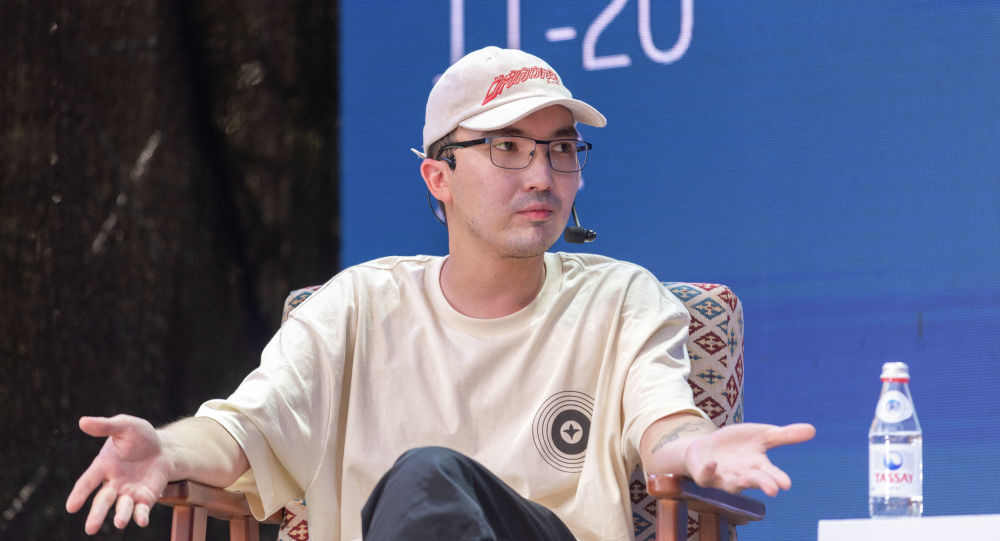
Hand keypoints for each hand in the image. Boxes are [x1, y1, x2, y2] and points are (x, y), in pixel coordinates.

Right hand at [66, 415, 172, 534]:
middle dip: (96, 514)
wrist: (164, 448)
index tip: (71, 507)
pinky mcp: (145, 498)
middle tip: (90, 529)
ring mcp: (129, 492)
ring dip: (120, 516)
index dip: (79, 494)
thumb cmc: (140, 436)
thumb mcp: (125, 426)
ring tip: (119, 522)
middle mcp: (113, 483)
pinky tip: (142, 521)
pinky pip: (141, 509)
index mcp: (103, 466)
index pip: (88, 481)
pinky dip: (140, 516)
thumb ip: (106, 426)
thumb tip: (83, 421)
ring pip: (122, 508)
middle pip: (102, 501)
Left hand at [684, 422, 814, 496]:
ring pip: (731, 484)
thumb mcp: (761, 435)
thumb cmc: (737, 444)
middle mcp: (742, 475)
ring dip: (738, 483)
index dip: (777, 479)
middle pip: (754, 481)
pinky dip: (709, 471)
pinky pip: (706, 476)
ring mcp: (722, 477)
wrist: (706, 446)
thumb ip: (784, 436)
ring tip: (745, 480)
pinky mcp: (704, 475)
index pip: (770, 474)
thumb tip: (813, 429)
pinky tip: (713, 464)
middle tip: (774, 489)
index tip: (786, 484)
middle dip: (763, 484)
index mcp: (757, 467)